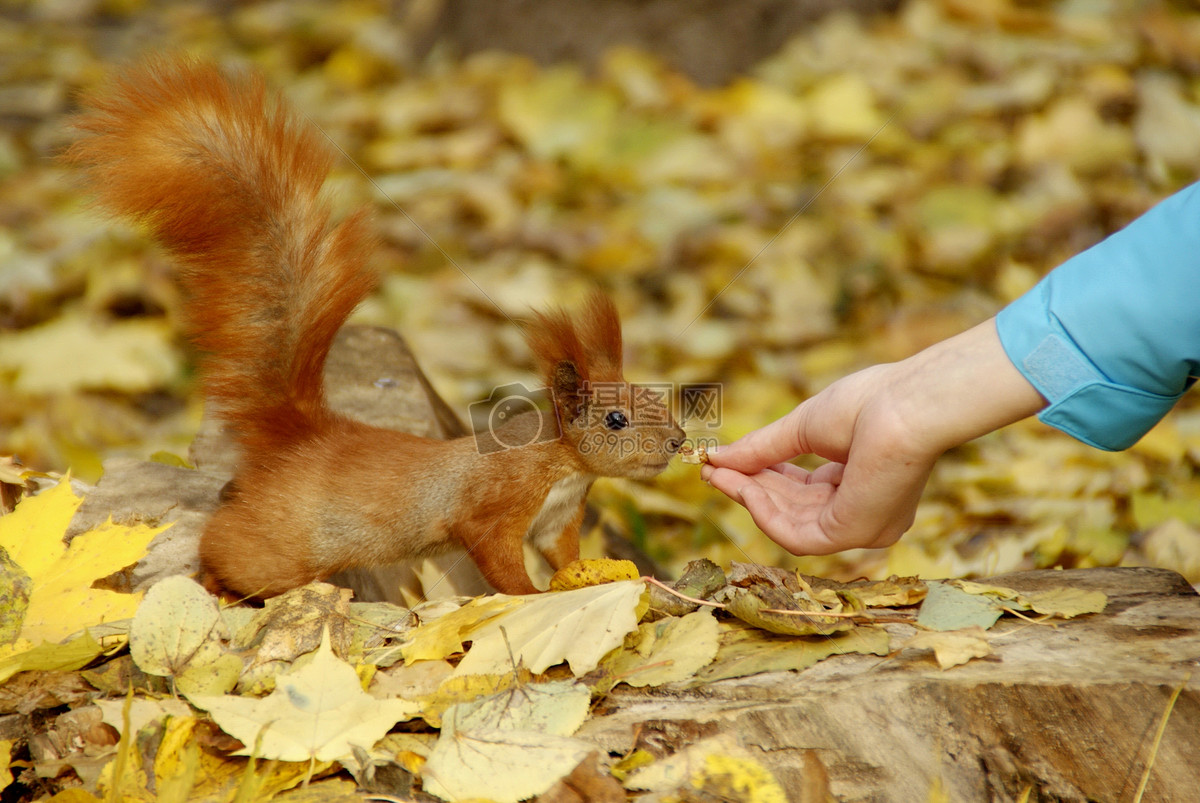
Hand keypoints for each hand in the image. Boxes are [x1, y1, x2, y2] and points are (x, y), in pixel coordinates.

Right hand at [701, 319, 1045, 554]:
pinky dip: (765, 514)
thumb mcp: (803, 426)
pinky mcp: (853, 534)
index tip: (723, 465)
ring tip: (720, 473)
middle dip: (749, 488)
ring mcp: (861, 527)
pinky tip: (744, 487)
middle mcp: (865, 512)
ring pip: (790, 525)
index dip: (761, 477)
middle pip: (793, 509)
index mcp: (861, 482)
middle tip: (711, 470)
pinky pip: (796, 536)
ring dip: (751, 498)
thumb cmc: (870, 403)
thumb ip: (762, 448)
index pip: (802, 490)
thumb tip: (716, 458)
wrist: (904, 404)